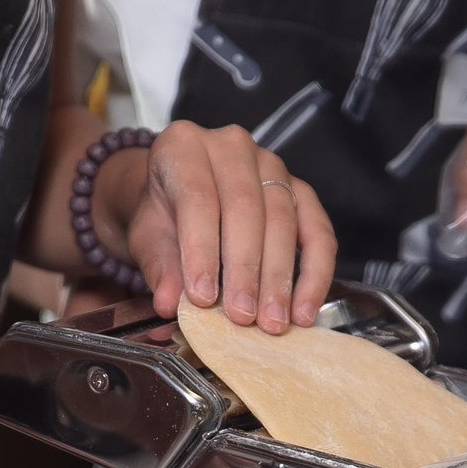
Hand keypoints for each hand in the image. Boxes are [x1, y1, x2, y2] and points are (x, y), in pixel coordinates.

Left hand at [99, 121, 335, 331]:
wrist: (181, 199)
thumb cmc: (164, 215)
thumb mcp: (148, 238)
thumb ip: (159, 267)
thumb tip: (170, 303)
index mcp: (183, 146)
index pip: (197, 198)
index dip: (200, 250)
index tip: (202, 298)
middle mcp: (231, 146)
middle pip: (245, 208)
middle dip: (245, 269)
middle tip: (241, 316)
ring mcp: (272, 165)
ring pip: (283, 220)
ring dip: (279, 278)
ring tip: (272, 322)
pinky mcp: (301, 191)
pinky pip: (318, 232)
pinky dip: (314, 275)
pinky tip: (303, 310)